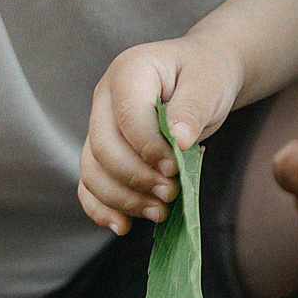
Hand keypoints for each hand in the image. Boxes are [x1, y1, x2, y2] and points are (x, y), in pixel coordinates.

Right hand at [79, 35, 245, 236]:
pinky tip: (123, 225)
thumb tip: (178, 140)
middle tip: (170, 194)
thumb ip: (192, 108)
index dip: (149, 148)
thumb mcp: (208, 84)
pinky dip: (102, 208)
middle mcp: (105, 98)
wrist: (202, 76)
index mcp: (129, 71)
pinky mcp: (102, 151)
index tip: (175, 168)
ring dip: (123, 198)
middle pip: (104, 148)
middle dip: (137, 178)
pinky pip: (90, 183)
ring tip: (159, 212)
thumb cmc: (205, 75)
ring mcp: (99, 124)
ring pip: (93, 170)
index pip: (128, 116)